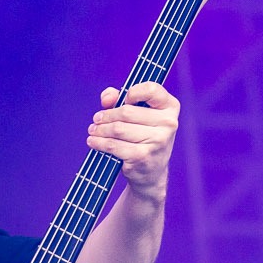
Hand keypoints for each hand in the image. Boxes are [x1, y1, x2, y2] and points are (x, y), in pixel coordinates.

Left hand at [88, 81, 178, 204]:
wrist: (151, 173)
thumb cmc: (142, 137)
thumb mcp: (137, 115)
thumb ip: (120, 99)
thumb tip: (107, 98)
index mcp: (170, 107)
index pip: (151, 89)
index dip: (133, 92)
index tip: (122, 100)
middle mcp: (168, 122)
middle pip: (126, 111)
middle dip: (106, 115)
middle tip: (97, 120)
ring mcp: (157, 140)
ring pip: (117, 128)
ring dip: (100, 129)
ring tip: (93, 130)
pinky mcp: (142, 156)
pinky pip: (113, 145)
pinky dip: (99, 143)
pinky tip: (93, 141)